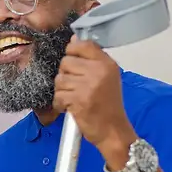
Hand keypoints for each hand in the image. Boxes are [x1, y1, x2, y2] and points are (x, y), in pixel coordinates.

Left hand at [53, 35, 137, 167]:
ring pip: (59, 79)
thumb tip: (73, 40)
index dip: (72, 51)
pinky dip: (60, 104)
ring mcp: (88, 85)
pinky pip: (57, 95)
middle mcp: (98, 71)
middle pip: (66, 61)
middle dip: (66, 75)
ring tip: (73, 98)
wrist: (113, 131)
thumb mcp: (107, 77)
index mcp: (107, 63)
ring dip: (62, 91)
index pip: (82, 44)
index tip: (74, 64)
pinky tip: (69, 107)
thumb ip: (91, 60)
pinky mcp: (77, 100)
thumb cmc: (108, 106)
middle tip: (75, 87)